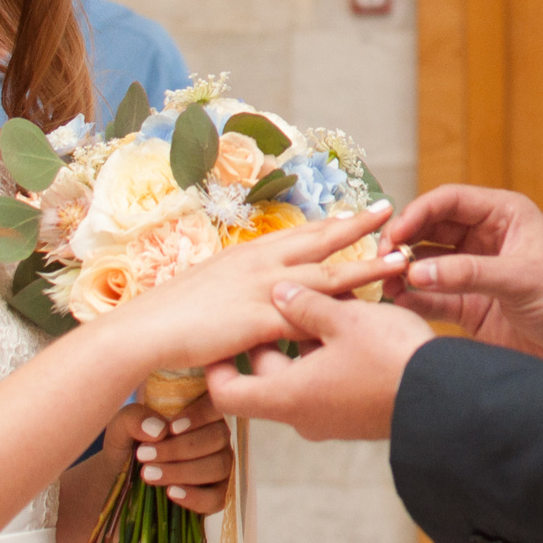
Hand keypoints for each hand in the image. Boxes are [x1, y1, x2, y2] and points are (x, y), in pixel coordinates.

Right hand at [95, 205, 399, 370]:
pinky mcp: (260, 320)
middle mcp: (261, 263)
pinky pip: (309, 316)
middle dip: (359, 227)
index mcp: (249, 253)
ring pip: (328, 276)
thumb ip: (239, 286)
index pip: (300, 233)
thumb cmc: (171, 314)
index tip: (359, 213)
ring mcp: (263, 289)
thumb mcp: (212, 286)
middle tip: (391, 211)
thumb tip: (255, 291)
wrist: (143, 330)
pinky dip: (340, 313)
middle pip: (321, 241)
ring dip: (368, 267)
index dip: (332, 224)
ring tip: (400, 259)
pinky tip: (368, 314)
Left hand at [101, 395, 233, 514]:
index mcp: (202, 411)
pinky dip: (196, 497)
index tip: (171, 429)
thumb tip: (159, 429)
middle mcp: (219, 436)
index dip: (201, 415)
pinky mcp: (218, 494)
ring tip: (148, 475)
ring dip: (182, 471)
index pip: (217, 405)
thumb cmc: (128, 446)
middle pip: (218, 437)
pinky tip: (171, 493)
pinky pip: (219, 497)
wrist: (120, 481)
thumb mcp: (121, 428)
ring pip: (219, 466)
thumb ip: (133, 418)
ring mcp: (223, 465)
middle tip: (145, 456)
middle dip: (179, 448)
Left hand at [205, 283, 435, 441]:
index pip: (226, 393)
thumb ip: (305, 304)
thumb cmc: (389, 358)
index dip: (213, 365)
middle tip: (277, 298)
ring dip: (303, 339)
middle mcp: (301, 413)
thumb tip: (277, 291)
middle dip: (269, 335)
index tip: (218, 337)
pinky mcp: (353, 412)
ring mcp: (329, 416)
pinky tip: (346, 319)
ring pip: (299, 373)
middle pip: (264, 376)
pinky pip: (324, 381)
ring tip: (319, 300)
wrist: (444, 397)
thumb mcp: (343, 319)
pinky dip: (325, 352)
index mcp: (286, 395)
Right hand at [379, 185, 542, 371]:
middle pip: (430, 229)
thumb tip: (415, 272)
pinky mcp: (469, 306)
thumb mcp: (522, 280)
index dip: (418, 212)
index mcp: (504, 216)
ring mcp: (474, 272)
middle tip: (379, 259)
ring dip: (402, 270)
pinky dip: (412, 297)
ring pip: (426, 263)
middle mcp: (484, 239)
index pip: (450, 201)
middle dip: (403, 241)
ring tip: (380, 281)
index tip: (394, 233)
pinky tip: (394, 301)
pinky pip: (431, 296)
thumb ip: (469, 274)